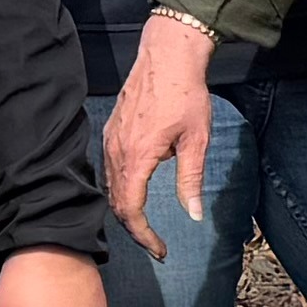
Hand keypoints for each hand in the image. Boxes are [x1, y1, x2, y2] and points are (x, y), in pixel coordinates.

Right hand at [102, 10, 223, 240]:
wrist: (167, 57)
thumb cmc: (186, 95)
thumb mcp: (196, 141)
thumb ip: (191, 180)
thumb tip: (194, 215)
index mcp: (136, 157)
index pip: (130, 210)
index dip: (143, 236)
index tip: (159, 250)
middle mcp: (116, 151)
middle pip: (116, 203)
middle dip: (135, 229)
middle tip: (155, 245)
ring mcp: (110, 140)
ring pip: (110, 188)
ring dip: (126, 210)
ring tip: (147, 226)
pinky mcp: (111, 131)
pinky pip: (109, 170)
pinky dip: (120, 189)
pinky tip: (136, 193)